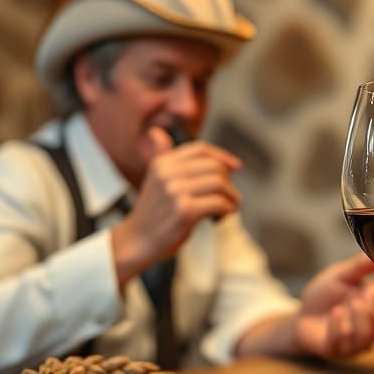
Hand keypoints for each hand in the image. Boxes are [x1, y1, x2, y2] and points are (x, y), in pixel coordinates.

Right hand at [111, 126, 240, 285]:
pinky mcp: (184, 211)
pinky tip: (220, 218)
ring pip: (220, 184)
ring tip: (227, 209)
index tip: (236, 167)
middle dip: (228, 183)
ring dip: (231, 198)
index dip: (223, 156)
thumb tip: (156, 132)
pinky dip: (227, 211)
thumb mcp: (154, 179)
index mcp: (163, 163)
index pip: (201, 149)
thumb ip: (161, 156)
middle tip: (228, 199)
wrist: (136, 242)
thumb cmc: (152, 213)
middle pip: (215, 167)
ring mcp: (175, 191)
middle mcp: (167, 173)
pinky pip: (219, 203)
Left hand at [294, 254, 373, 358]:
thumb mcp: (341, 275)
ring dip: (353, 323)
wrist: (303, 312)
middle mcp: (371, 327)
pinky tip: (333, 315)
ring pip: (364, 341)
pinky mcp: (337, 352)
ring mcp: (356, 343)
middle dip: (369, 317)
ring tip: (338, 308)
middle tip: (356, 301)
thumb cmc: (326, 292)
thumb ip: (359, 267)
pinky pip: (342, 345)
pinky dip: (337, 328)